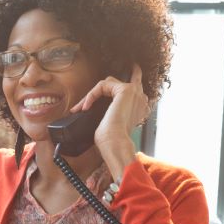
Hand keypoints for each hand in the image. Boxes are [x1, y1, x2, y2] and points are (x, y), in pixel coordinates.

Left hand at [71, 63, 148, 177]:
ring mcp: (135, 93)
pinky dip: (91, 95)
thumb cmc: (113, 139)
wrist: (115, 143)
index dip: (128, 80)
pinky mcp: (125, 90)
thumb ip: (114, 110)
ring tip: (82, 107)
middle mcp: (141, 99)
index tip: (118, 80)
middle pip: (121, 82)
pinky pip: (102, 86)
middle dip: (106, 85)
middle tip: (93, 89)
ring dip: (92, 94)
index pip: (135, 88)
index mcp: (141, 108)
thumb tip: (94, 108)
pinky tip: (85, 107)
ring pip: (108, 83)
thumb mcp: (115, 122)